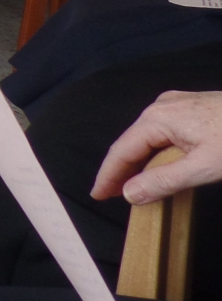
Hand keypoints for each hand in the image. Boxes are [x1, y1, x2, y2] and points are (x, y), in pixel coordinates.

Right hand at [92, 91, 221, 204]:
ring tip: (132, 185)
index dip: (108, 175)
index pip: (122, 150)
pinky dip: (156, 153)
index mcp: (158, 118)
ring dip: (140, 162)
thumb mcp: (205, 167)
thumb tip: (129, 193)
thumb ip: (164, 181)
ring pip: (149, 138)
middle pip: (133, 142)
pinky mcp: (193, 109)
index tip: (97, 195)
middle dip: (121, 169)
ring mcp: (178, 105)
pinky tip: (159, 166)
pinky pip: (164, 133)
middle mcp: (162, 106)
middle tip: (111, 195)